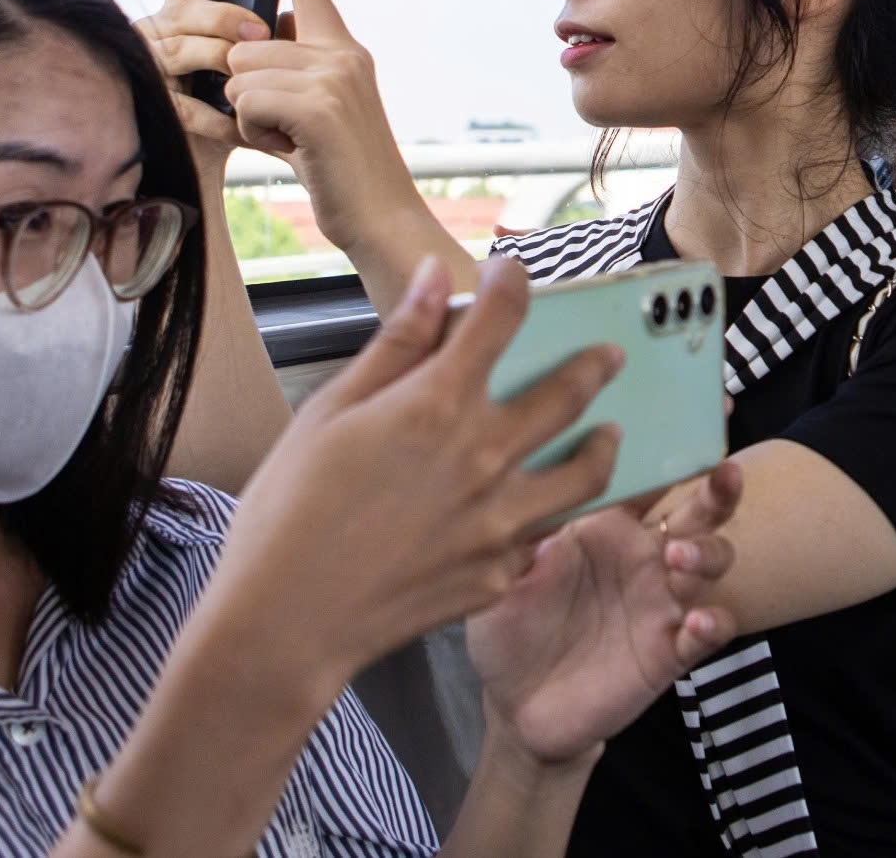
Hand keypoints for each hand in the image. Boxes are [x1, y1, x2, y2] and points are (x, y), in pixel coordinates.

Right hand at [137, 0, 270, 162]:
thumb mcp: (267, 55)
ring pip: (179, 49)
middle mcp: (161, 30)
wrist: (237, 147)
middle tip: (261, 33)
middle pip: (183, 8)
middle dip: (223, 17)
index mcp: (187, 6)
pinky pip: (183, 104)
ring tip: (257, 77)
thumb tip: (292, 14)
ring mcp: (152, 66)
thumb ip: (274, 31)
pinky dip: (218, 116)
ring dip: (220, 59)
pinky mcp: (157, 106)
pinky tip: (245, 125)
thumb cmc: (253, 91)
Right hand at [209, 256, 628, 683]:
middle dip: (594, 363)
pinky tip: (546, 509)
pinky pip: (545, 536)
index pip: (501, 319)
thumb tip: (431, 277)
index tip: (513, 272)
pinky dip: (552, 515)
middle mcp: (485, 458)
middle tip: (610, 353)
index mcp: (438, 405)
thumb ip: (395, 343)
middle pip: (568, 393)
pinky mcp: (499, 574)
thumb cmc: (290, 512)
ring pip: (585, 474)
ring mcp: (500, 522)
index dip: (513, 284)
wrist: (286, 622)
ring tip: (609, 432)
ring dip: (603, 444)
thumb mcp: (331, 411)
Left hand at [222, 0, 426, 256]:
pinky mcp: (319, 104)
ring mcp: (334, 76)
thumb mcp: (315, 116)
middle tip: (288, 130)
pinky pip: (245, 100)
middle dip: (248, 92)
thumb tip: (247, 49)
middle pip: (247, 43)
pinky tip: (292, 151)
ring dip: (249, 116)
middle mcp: (343, 53)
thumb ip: (288, 77)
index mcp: (344, 49)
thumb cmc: (340, 174)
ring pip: (241, 72)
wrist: (381, 219)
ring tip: (293, 143)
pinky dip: (253, 132)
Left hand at [467, 463, 742, 765]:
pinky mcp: (669, 651)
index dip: (677, 442)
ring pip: (713, 561)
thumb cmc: (509, 628)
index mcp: (606, 526)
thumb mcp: (503, 576)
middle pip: (699, 510)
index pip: (649, 474)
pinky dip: (713, 622)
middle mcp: (643, 555)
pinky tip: (698, 622)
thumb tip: (538, 490)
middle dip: (719, 489)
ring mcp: (661, 602)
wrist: (514, 708)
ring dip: (709, 551)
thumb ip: (523, 536)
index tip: (707, 410)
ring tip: (679, 555)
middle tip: (723, 474)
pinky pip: (709, 631)